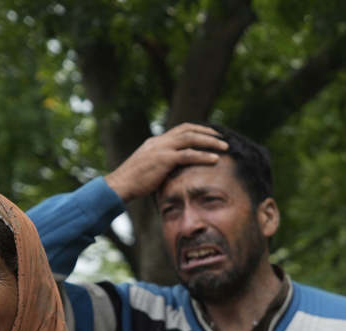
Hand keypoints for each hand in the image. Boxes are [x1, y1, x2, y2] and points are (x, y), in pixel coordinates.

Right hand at [104, 123, 226, 201]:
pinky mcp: (163, 160)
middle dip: (207, 132)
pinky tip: (215, 159)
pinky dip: (203, 156)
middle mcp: (159, 141)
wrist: (120, 185)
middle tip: (223, 139)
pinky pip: (187, 155)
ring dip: (210, 142)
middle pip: (187, 130)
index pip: (180, 130)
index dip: (198, 130)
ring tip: (225, 147)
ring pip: (190, 138)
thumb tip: (179, 171)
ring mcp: (161, 149)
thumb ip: (165, 165)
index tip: (212, 135)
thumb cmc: (136, 182)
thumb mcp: (151, 168)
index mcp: (156, 142)